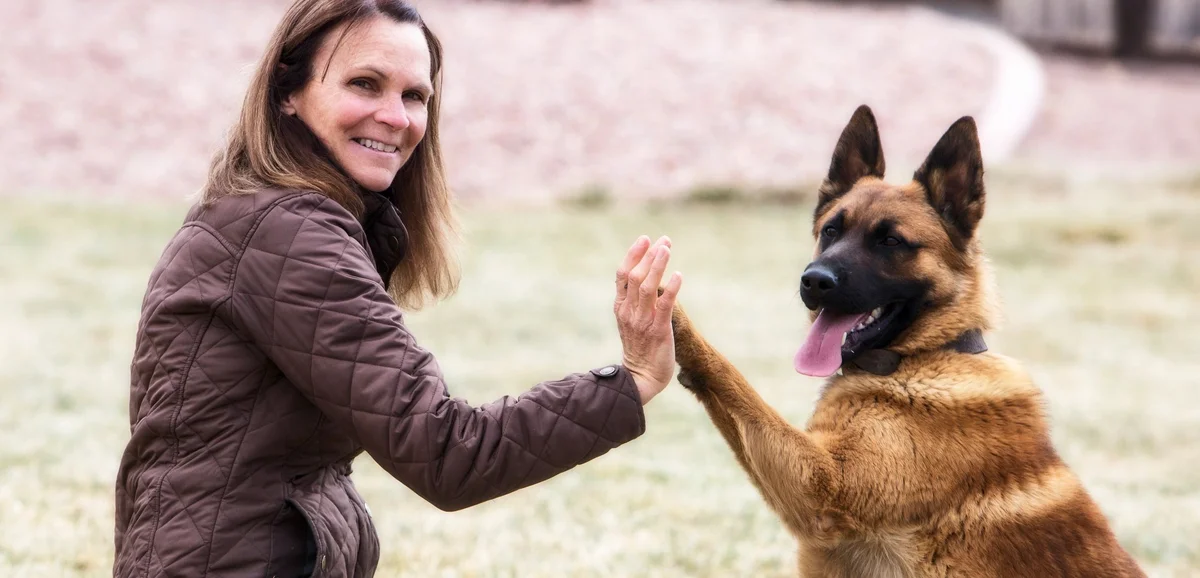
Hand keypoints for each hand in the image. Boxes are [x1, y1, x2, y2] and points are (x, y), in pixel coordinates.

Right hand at [613, 235, 682, 404]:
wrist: (641, 378)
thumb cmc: (639, 349)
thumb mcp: (630, 322)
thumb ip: (634, 302)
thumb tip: (645, 279)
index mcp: (621, 308)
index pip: (622, 275)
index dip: (633, 255)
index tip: (645, 239)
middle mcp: (629, 312)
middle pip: (634, 276)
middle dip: (649, 255)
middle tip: (663, 240)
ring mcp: (643, 321)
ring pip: (647, 286)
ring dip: (658, 265)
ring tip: (667, 249)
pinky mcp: (658, 330)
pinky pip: (664, 305)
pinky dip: (671, 288)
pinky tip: (679, 275)